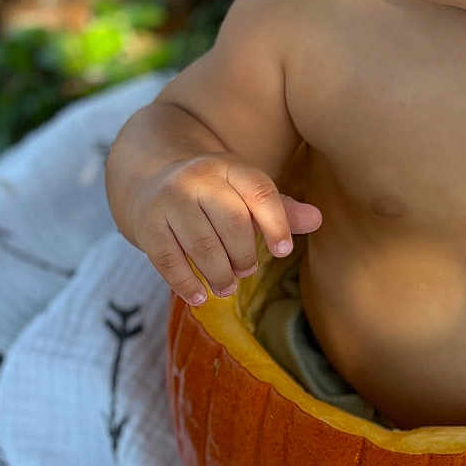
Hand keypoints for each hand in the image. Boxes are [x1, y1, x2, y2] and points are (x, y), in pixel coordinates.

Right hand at [127, 154, 320, 305]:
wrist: (150, 178)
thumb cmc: (214, 194)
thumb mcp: (246, 193)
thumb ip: (281, 209)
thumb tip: (318, 219)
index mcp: (229, 168)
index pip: (259, 192)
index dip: (277, 224)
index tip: (283, 251)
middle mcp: (197, 180)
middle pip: (232, 223)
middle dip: (244, 256)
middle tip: (246, 271)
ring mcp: (168, 201)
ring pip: (202, 246)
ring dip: (220, 274)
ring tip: (227, 286)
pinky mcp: (147, 226)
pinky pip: (169, 261)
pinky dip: (187, 284)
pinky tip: (200, 297)